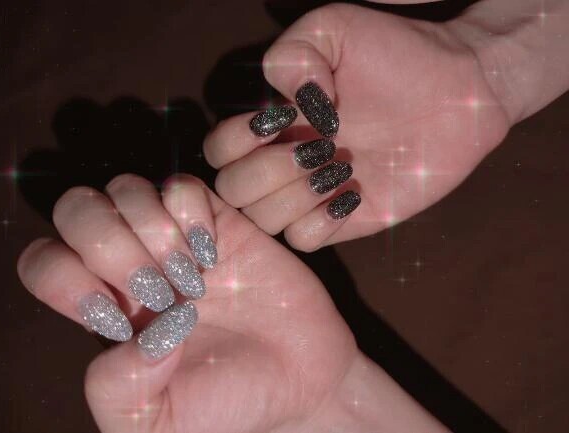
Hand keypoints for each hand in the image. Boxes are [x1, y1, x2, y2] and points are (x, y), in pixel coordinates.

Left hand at [17, 173, 447, 432]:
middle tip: (160, 292)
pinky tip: (214, 252)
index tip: (122, 322)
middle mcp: (132, 265)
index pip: (45, 261)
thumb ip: (118, 393)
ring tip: (194, 278)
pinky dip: (191, 214)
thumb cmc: (228, 405)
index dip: (67, 280)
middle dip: (111, 247)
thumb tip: (138, 334)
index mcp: (105, 310)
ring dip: (155, 233)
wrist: (300, 380)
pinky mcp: (219, 221)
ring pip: (126, 189)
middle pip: (78, 210)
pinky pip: (181, 186)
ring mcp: (175, 238)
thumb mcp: (158, 425)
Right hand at [203, 2, 510, 250]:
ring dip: (298, 193)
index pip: (217, 149)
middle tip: (319, 145)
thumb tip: (287, 109)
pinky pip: (304, 241)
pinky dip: (321, 221)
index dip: (237, 140)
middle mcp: (283, 160)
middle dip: (270, 169)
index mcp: (271, 121)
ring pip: (264, 220)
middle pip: (232, 190)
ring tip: (342, 165)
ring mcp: (311, 194)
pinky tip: (353, 193)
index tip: (285, 117)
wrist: (456, 90)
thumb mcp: (333, 28)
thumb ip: (291, 55)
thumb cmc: (394, 53)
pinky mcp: (342, 220)